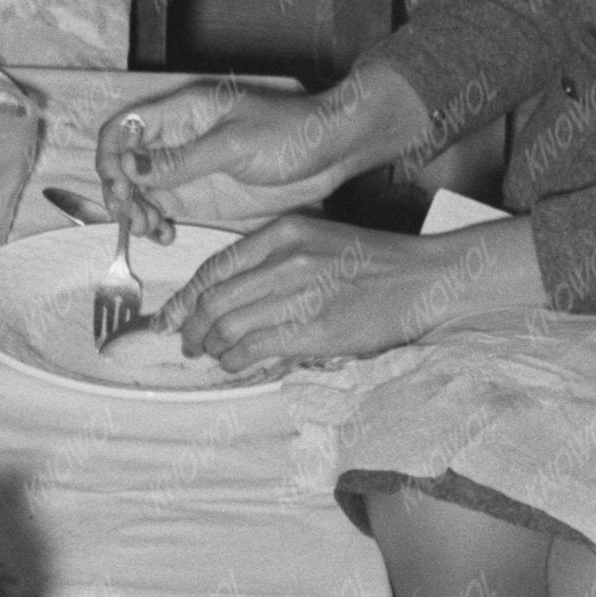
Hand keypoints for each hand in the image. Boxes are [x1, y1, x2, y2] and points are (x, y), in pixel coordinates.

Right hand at [111, 80, 361, 221]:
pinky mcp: (201, 192)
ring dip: (135, 211)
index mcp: (180, 113)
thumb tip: (127, 165)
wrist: (331, 151)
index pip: (122, 129)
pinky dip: (154, 221)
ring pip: (138, 190)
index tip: (120, 190)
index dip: (110, 158)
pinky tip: (165, 234)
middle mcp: (176, 139)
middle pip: (123, 163)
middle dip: (120, 192)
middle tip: (136, 218)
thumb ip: (179, 159)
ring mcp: (187, 167)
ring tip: (152, 230)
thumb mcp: (232, 146)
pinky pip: (162, 207)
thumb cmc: (290, 134)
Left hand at [171, 221, 448, 375]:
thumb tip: (230, 293)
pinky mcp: (314, 329)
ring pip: (228, 327)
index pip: (215, 267)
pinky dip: (235, 360)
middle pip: (214, 300)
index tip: (171, 316)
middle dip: (191, 327)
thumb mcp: (318, 241)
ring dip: (211, 347)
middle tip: (187, 342)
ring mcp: (299, 295)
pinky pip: (254, 349)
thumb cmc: (374, 263)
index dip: (185, 298)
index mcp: (284, 233)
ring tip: (210, 354)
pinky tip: (234, 363)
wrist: (424, 280)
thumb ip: (274, 259)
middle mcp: (286, 260)